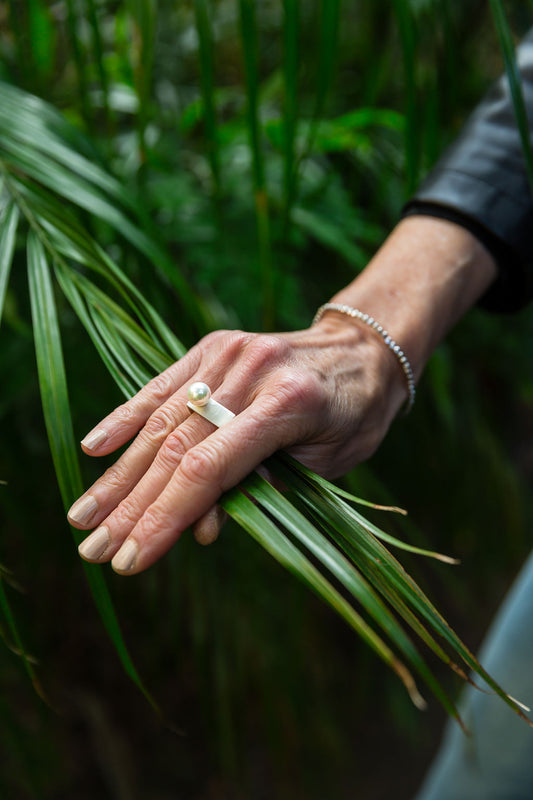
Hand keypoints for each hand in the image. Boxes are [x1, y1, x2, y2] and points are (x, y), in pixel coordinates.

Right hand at [68, 316, 406, 574]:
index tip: (131, 561)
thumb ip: (263, 487)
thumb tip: (199, 525)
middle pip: (175, 449)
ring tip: (82, 516)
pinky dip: (126, 417)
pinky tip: (92, 448)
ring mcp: (227, 356)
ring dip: (119, 475)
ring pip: (161, 421)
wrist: (363, 348)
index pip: (208, 470)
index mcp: (288, 404)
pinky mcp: (213, 348)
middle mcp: (250, 373)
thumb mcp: (325, 464)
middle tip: (92, 550)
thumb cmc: (353, 416)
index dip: (165, 518)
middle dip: (131, 507)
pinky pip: (161, 385)